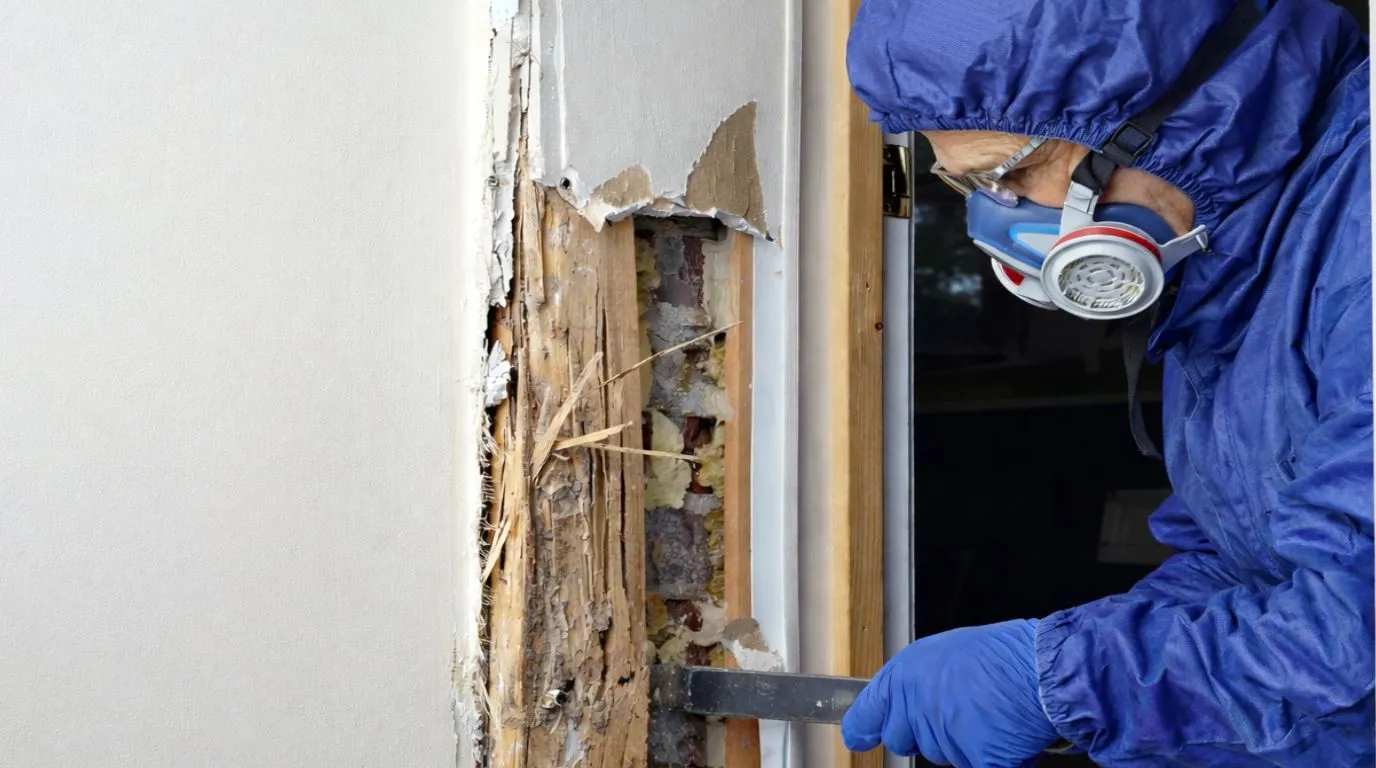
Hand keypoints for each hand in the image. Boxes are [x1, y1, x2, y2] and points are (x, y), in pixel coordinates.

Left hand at [841, 619, 1058, 767]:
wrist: (1041, 668)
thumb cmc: (1004, 655)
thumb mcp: (948, 651)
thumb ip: (922, 680)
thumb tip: (910, 699)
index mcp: (907, 675)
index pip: (869, 711)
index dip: (862, 727)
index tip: (857, 737)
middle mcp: (916, 706)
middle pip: (903, 741)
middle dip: (925, 734)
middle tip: (959, 711)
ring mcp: (942, 736)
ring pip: (942, 755)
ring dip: (962, 744)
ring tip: (990, 713)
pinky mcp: (971, 759)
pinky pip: (973, 766)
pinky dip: (991, 759)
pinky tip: (1004, 737)